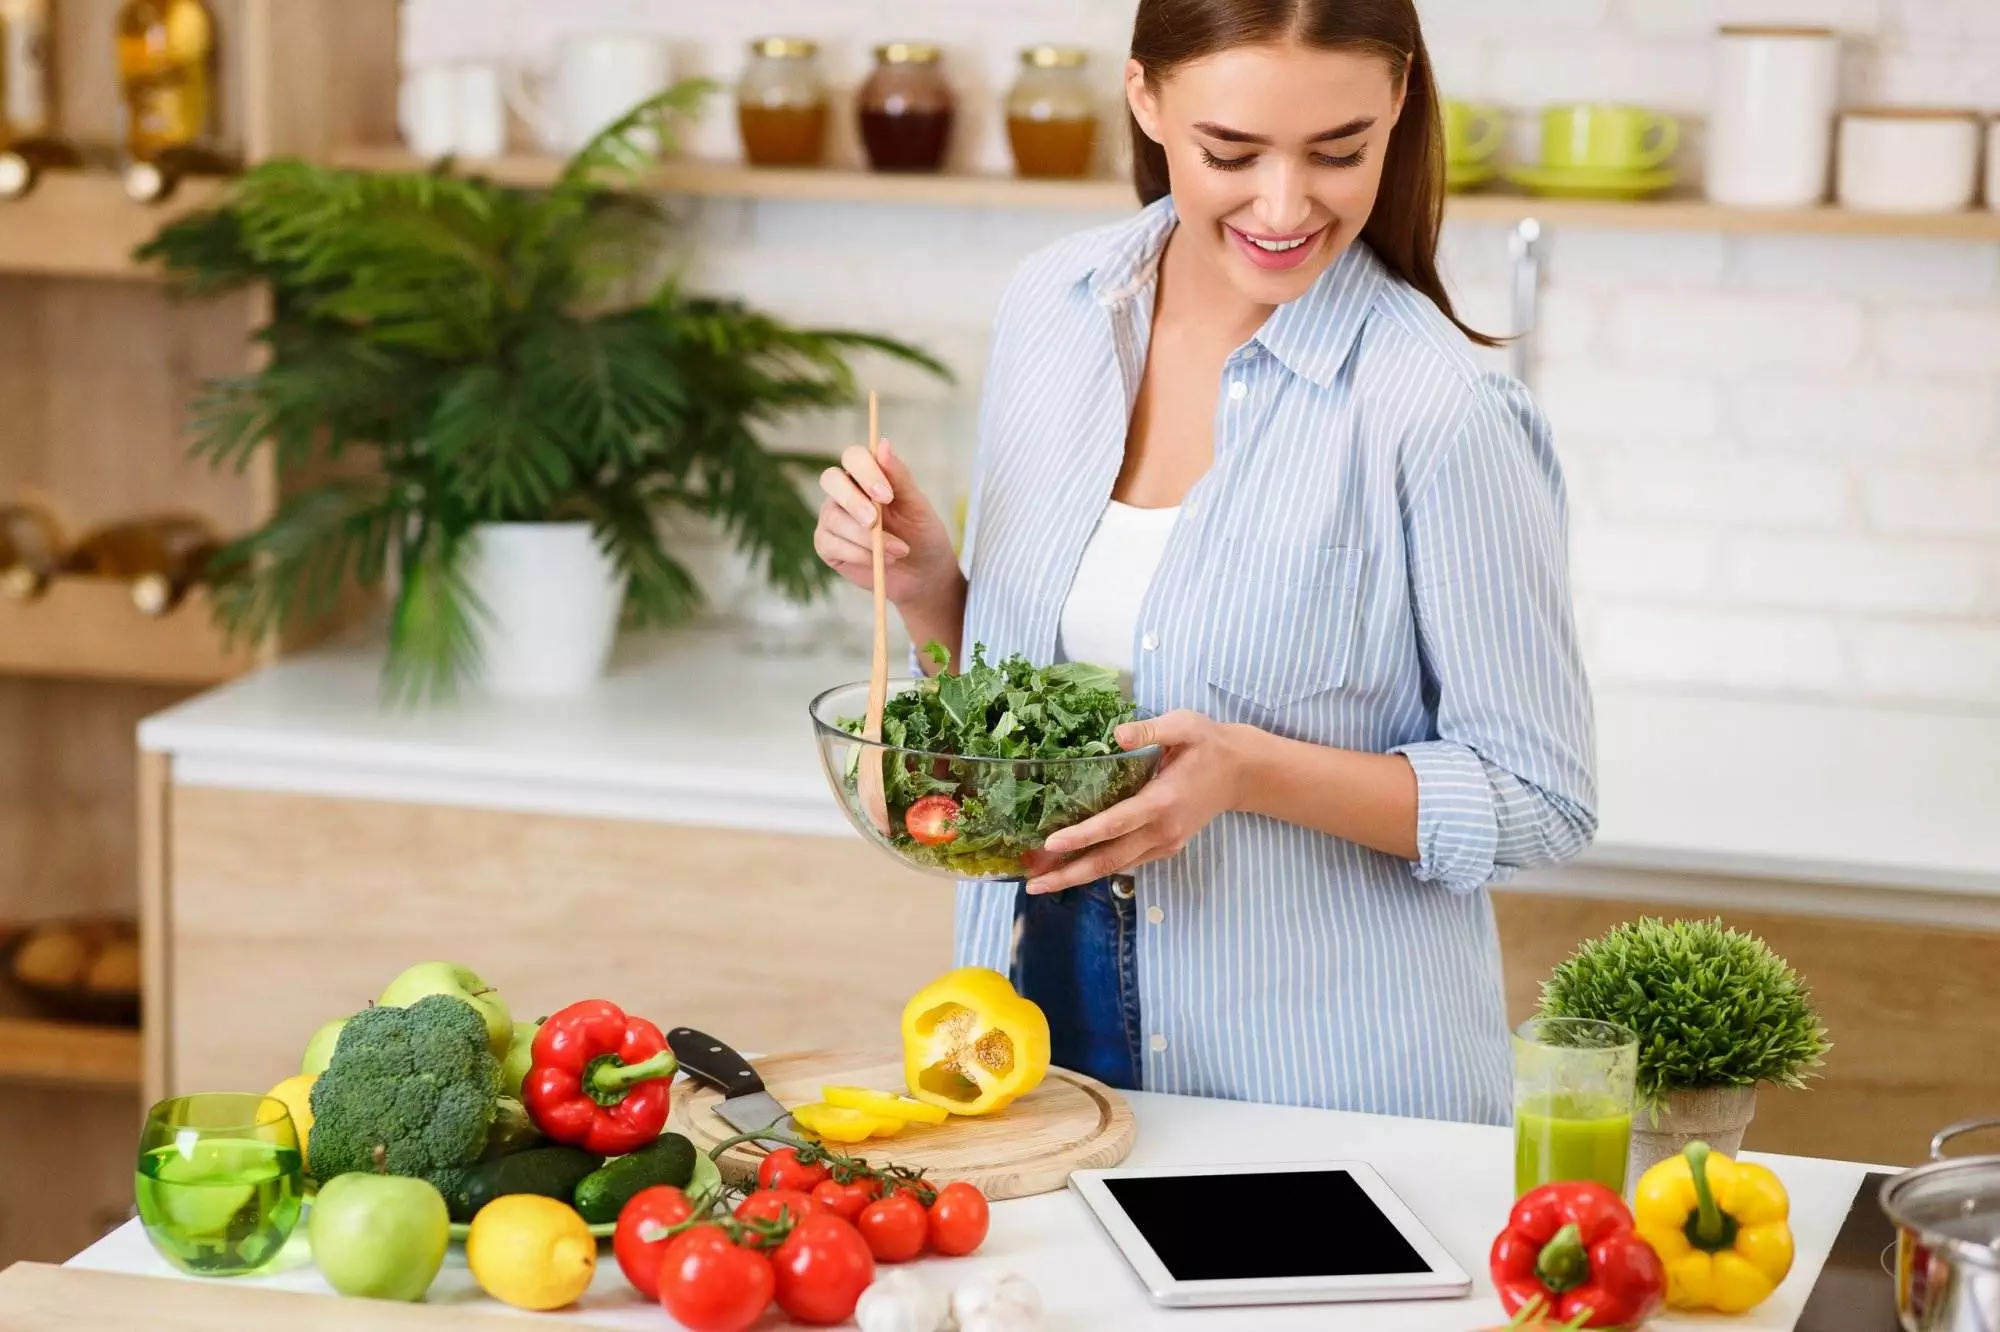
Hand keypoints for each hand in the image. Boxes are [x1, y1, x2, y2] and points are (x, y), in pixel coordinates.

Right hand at [814, 439, 958, 613]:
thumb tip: (883, 444)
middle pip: (830, 479)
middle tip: (875, 522)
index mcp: (866, 475)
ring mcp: (832, 518)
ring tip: (898, 551)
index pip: (853, 457)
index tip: (887, 495)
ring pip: (833, 517)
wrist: (921, 574)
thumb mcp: (917, 505)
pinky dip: (859, 554)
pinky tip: (880, 562)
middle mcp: (844, 492)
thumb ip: (899, 477)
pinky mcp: (827, 545)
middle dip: (854, 501)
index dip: (866, 472)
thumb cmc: (921, 534)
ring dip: (866, 537)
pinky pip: (832, 544)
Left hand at [1023, 711, 1250, 894]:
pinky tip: (1073, 868)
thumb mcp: (1184, 725)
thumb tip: (1117, 735)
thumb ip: (1150, 730)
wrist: (1243, 772)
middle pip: (1109, 859)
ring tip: (1042, 881)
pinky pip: (1128, 862)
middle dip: (1069, 873)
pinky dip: (1099, 868)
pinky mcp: (1166, 847)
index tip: (1051, 843)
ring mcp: (1165, 843)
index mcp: (1162, 801)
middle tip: (1033, 884)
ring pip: (1116, 867)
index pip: (1115, 823)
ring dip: (1079, 876)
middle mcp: (1162, 830)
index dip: (1082, 835)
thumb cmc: (1209, 744)